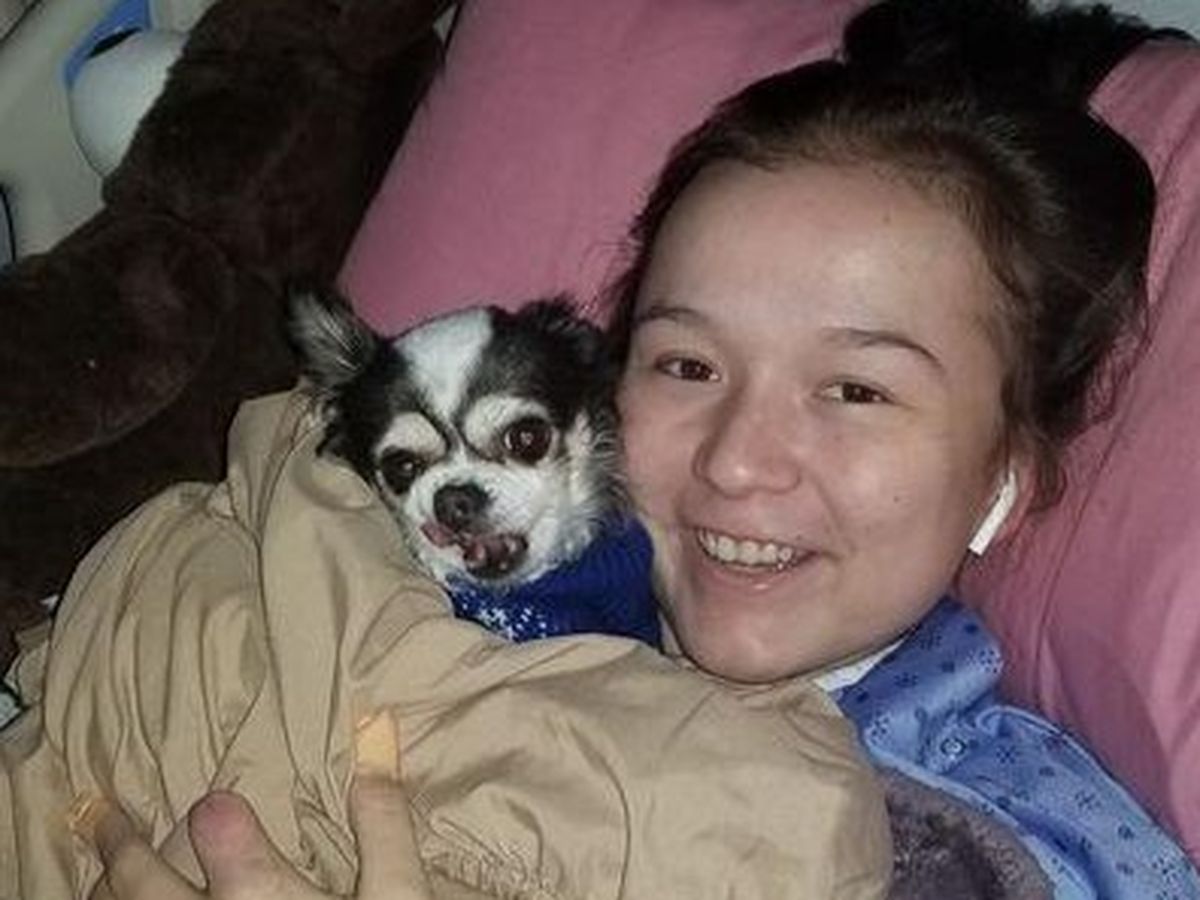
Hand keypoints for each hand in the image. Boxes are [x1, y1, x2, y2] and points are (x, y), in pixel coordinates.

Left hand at [79, 714, 433, 899]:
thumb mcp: (397, 893)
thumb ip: (383, 817)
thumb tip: (376, 724)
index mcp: (259, 894)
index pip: (216, 826)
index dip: (216, 814)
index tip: (216, 807)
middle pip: (139, 878)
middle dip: (119, 842)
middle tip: (100, 814)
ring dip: (108, 891)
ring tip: (103, 873)